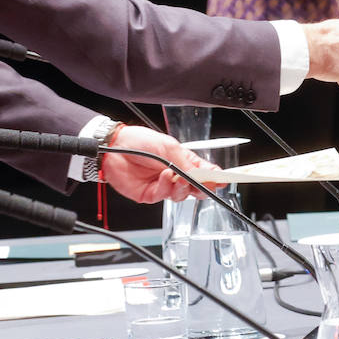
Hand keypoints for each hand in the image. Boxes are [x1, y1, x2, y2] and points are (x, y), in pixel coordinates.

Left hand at [100, 125, 219, 203]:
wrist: (115, 147)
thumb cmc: (140, 142)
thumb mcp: (169, 147)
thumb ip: (185, 163)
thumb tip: (201, 175)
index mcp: (184, 162)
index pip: (205, 173)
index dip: (215, 177)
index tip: (223, 179)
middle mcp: (176, 176)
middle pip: (197, 189)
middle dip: (203, 188)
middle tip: (205, 184)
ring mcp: (164, 186)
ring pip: (182, 195)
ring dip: (183, 187)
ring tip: (178, 176)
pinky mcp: (151, 195)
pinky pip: (164, 195)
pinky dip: (166, 186)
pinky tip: (165, 176)